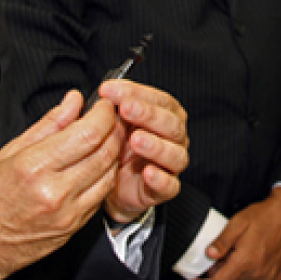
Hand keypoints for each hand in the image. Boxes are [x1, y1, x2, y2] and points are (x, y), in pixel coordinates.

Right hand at [0, 91, 121, 279]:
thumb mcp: (9, 152)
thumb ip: (48, 124)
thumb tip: (73, 102)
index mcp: (33, 167)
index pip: (88, 134)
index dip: (103, 114)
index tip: (102, 106)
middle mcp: (54, 192)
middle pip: (105, 152)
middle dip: (113, 129)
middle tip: (109, 118)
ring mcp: (67, 213)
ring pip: (109, 173)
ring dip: (114, 152)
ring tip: (106, 139)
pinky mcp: (74, 226)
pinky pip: (101, 195)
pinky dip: (105, 175)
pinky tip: (97, 164)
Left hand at [97, 80, 188, 222]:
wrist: (112, 184)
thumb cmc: (116, 148)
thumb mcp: (112, 123)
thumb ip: (112, 106)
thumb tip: (105, 90)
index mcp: (164, 115)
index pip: (159, 99)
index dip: (136, 92)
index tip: (110, 90)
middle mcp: (173, 138)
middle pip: (171, 124)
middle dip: (148, 114)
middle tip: (125, 109)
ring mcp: (172, 164)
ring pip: (175, 154)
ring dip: (156, 146)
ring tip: (136, 140)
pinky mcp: (166, 189)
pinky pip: (170, 185)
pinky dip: (160, 179)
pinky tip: (147, 172)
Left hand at [189, 186, 280, 279]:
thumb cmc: (263, 217)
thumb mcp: (237, 223)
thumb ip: (221, 241)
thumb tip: (209, 254)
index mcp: (245, 262)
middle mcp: (256, 274)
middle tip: (213, 265)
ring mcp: (266, 278)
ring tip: (225, 269)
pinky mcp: (272, 277)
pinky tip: (238, 279)